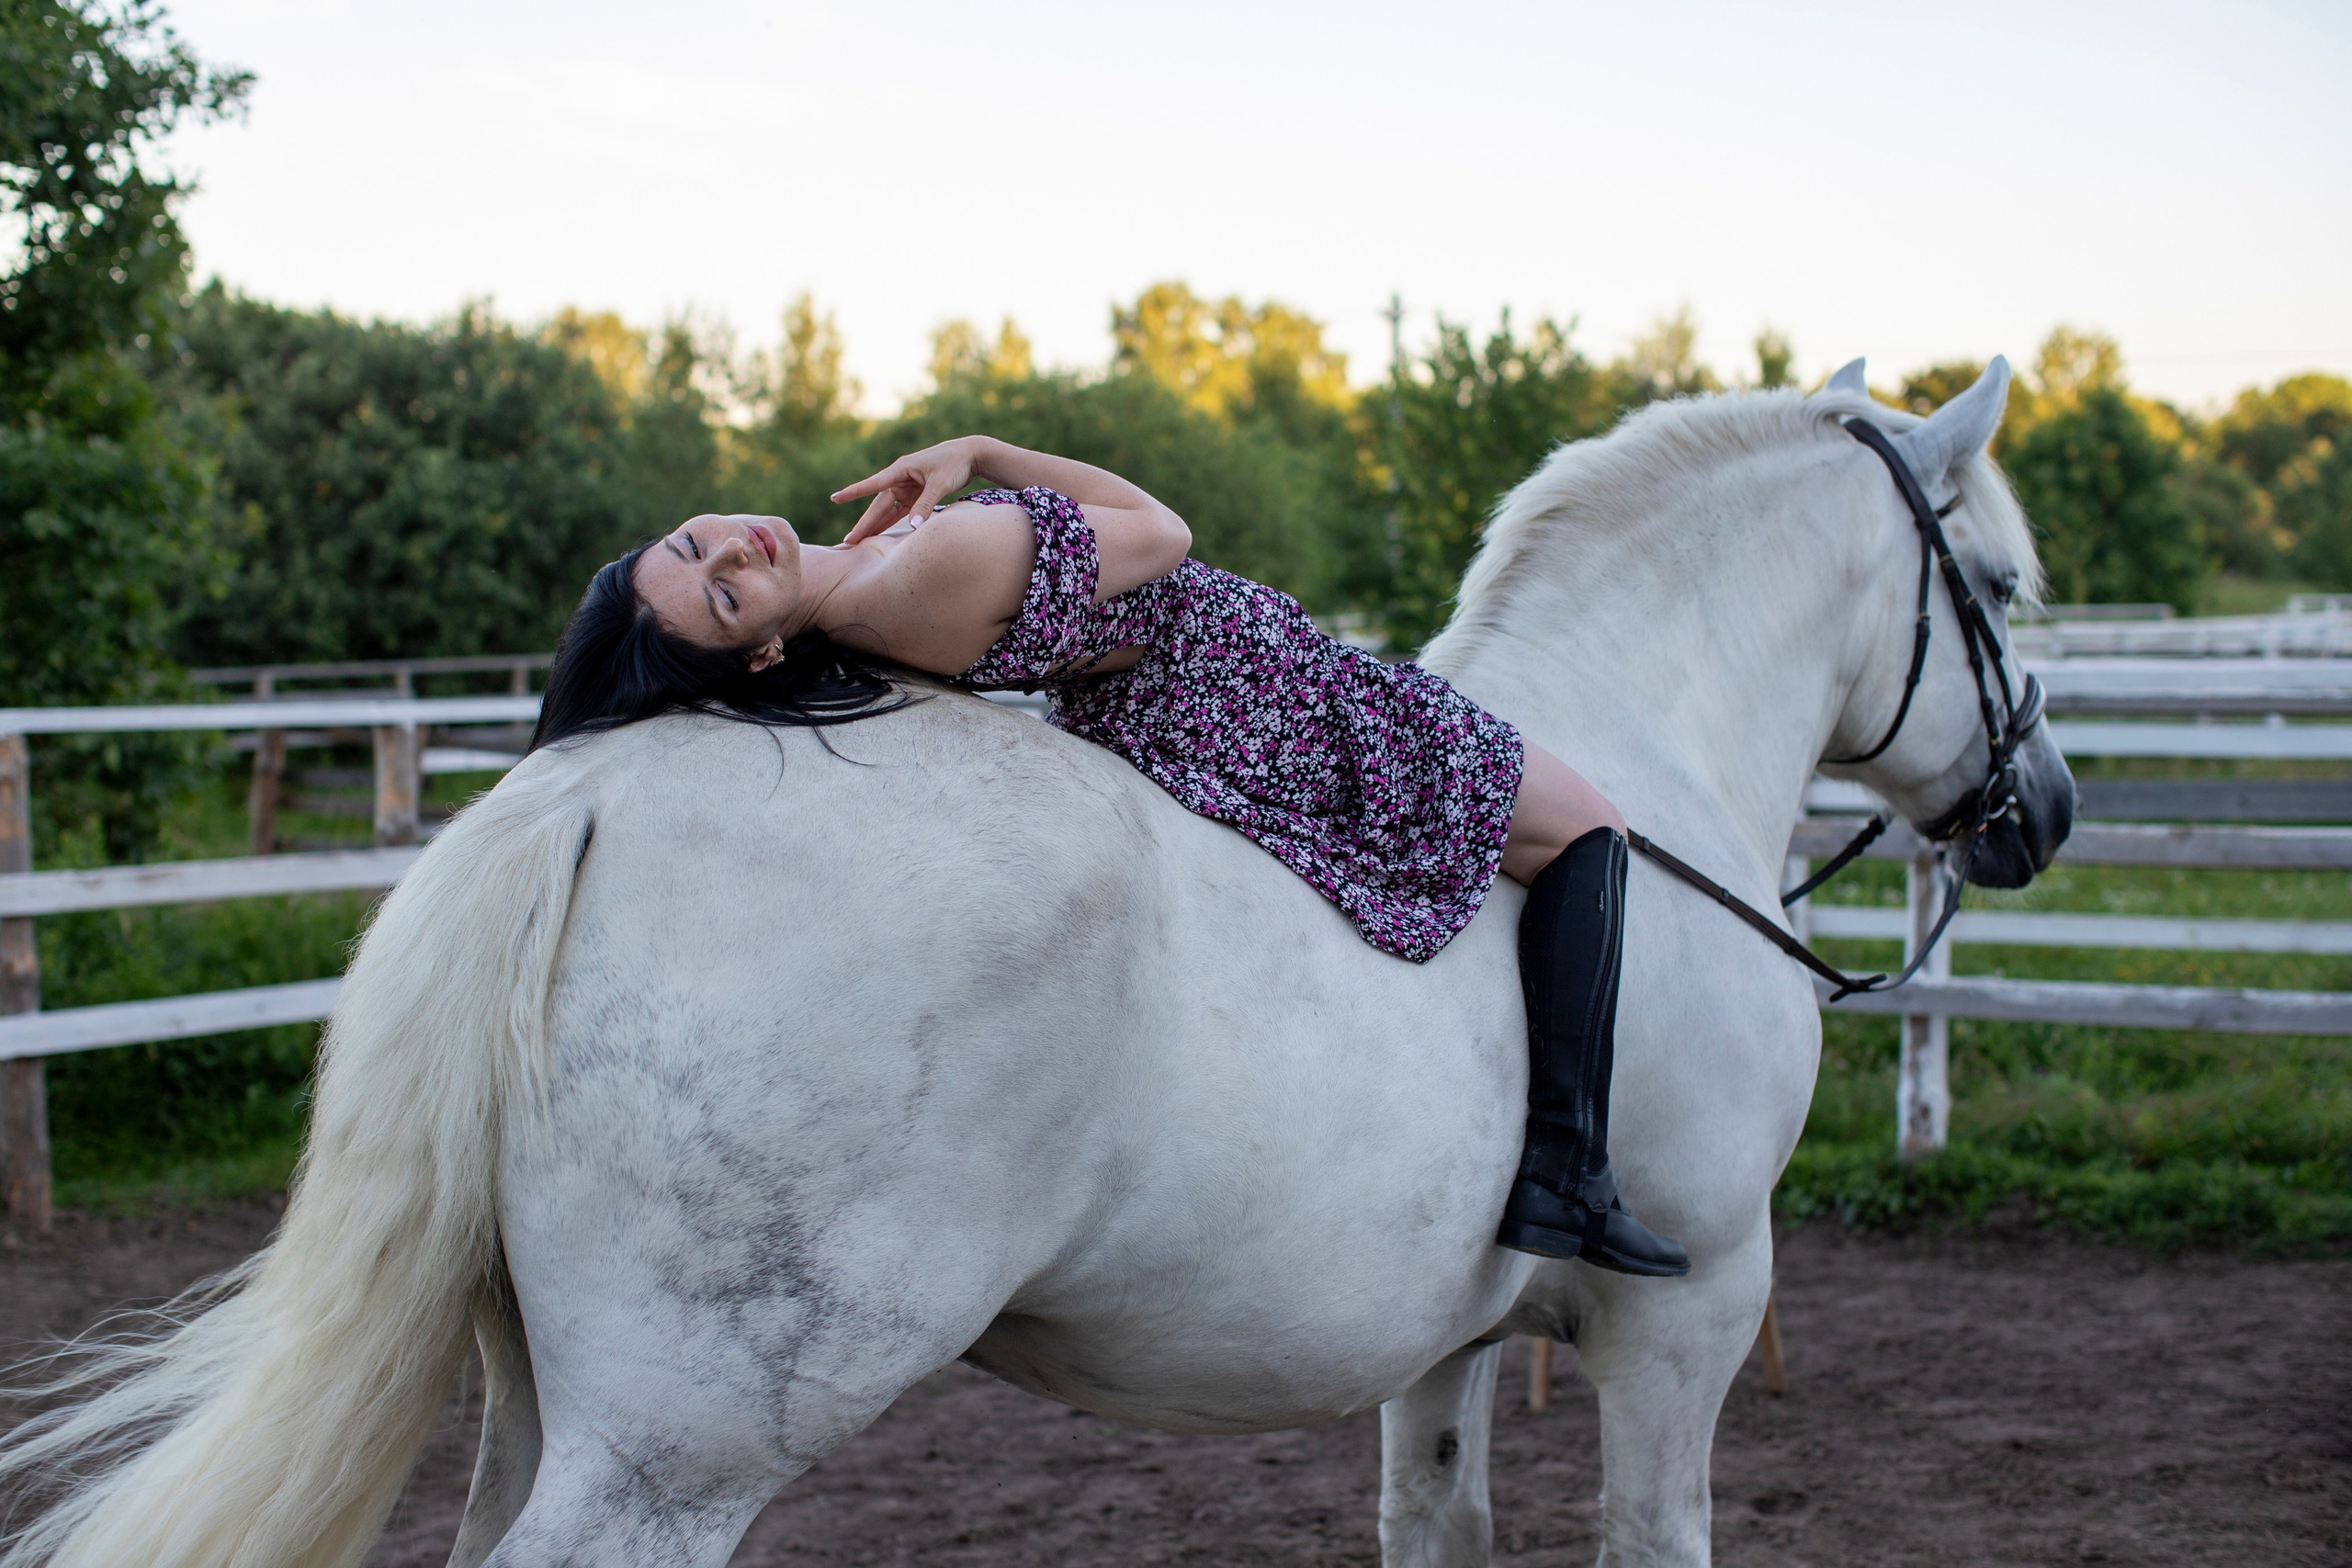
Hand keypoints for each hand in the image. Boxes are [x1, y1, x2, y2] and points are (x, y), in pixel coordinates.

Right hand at [832, 437, 985, 545]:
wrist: (970, 455)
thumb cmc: (954, 464)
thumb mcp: (940, 484)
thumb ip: (926, 505)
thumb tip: (912, 527)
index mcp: (901, 469)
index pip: (872, 484)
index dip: (854, 493)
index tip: (835, 498)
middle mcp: (899, 479)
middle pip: (878, 504)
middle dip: (864, 523)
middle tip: (849, 540)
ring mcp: (907, 488)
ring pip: (887, 510)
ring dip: (875, 526)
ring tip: (859, 542)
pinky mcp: (916, 495)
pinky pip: (899, 512)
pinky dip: (890, 523)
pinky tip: (879, 536)